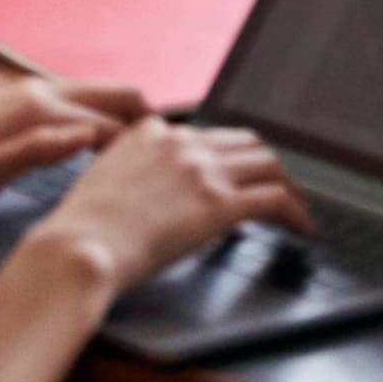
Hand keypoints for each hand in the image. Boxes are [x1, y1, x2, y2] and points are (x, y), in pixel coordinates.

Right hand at [30, 118, 313, 293]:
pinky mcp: (220, 203)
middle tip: (279, 185)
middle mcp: (180, 143)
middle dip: (267, 163)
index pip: (205, 134)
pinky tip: (301, 228)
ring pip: (269, 164)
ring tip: (298, 207)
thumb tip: (157, 194)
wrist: (80, 248)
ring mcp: (202, 170)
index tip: (237, 170)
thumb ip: (136, 173)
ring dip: (290, 185)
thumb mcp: (106, 182)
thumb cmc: (83, 230)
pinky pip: (276, 200)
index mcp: (149, 134)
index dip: (228, 154)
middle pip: (245, 142)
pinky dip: (296, 213)